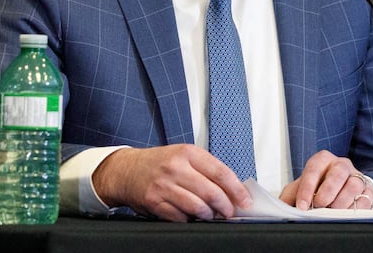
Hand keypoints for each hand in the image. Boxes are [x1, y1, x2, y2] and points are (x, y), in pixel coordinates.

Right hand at [92, 144, 251, 221]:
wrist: (127, 170)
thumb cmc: (160, 163)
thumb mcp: (184, 156)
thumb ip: (205, 169)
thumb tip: (232, 189)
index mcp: (188, 153)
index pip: (221, 172)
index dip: (236, 189)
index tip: (245, 201)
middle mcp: (176, 167)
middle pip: (211, 192)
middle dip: (225, 206)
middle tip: (230, 212)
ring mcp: (164, 185)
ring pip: (196, 206)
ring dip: (208, 215)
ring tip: (211, 215)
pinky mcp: (154, 201)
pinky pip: (179, 216)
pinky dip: (189, 219)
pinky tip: (191, 217)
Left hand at [278, 149, 372, 209]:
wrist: (336, 190)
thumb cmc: (316, 188)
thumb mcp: (300, 189)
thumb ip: (289, 196)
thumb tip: (278, 209)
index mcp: (322, 160)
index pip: (315, 168)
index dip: (307, 187)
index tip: (302, 205)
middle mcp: (341, 165)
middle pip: (339, 172)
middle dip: (328, 192)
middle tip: (319, 206)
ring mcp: (356, 176)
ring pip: (354, 185)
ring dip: (342, 202)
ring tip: (332, 213)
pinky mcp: (367, 189)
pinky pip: (365, 198)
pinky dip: (355, 209)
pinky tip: (345, 215)